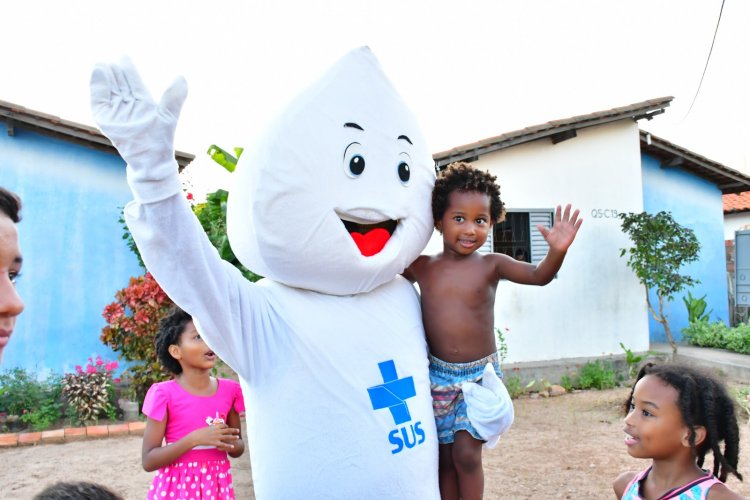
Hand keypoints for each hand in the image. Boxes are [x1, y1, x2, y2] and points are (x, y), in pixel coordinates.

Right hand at [90, 57, 186, 201]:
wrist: (150, 160)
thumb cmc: (161, 140)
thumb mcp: (169, 116)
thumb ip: (174, 97)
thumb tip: (181, 77)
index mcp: (143, 101)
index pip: (133, 81)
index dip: (128, 69)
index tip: (124, 57)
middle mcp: (128, 104)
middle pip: (119, 82)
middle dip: (115, 71)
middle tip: (111, 60)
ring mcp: (116, 111)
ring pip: (108, 89)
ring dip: (105, 77)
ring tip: (102, 64)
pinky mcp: (106, 119)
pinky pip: (98, 101)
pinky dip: (97, 88)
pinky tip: (97, 75)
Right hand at [188, 423, 239, 450]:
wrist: (196, 437)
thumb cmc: (199, 432)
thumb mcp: (207, 428)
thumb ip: (212, 428)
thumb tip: (213, 428)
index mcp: (215, 426)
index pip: (224, 425)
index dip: (227, 426)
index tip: (228, 427)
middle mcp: (217, 431)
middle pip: (228, 430)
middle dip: (233, 430)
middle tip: (238, 430)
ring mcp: (217, 437)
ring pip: (227, 437)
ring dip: (233, 437)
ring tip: (237, 437)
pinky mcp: (215, 443)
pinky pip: (223, 444)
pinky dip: (228, 445)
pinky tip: (232, 446)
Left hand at [538, 204, 581, 252]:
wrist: (557, 248)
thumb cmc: (552, 241)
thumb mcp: (546, 235)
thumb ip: (543, 230)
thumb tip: (538, 225)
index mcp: (557, 224)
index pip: (558, 216)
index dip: (558, 211)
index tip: (559, 206)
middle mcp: (563, 225)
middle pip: (566, 216)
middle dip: (567, 210)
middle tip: (569, 204)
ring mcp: (568, 228)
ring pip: (572, 220)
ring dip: (575, 215)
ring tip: (577, 210)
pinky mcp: (573, 232)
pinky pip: (576, 227)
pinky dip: (578, 223)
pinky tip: (580, 219)